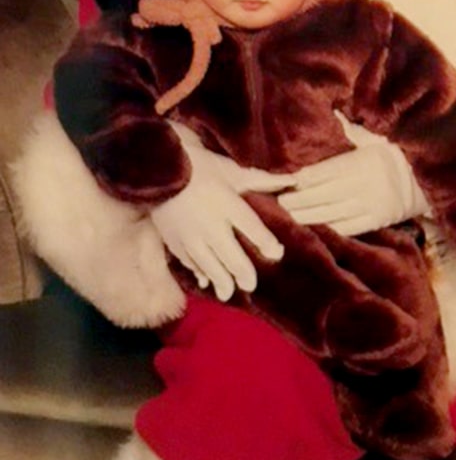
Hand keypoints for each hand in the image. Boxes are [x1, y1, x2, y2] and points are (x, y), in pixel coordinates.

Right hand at [151, 142, 294, 300]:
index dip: (266, 243)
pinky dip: (199, 273)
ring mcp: (192, 237)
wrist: (157, 170)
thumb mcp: (231, 171)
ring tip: (229, 293)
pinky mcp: (175, 241)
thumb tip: (293, 180)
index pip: (252, 229)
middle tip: (251, 284)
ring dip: (222, 281)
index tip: (277, 253)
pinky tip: (205, 281)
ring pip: (211, 266)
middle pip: (232, 257)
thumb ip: (262, 180)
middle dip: (244, 273)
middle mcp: (212, 225)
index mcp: (228, 205)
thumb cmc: (199, 166)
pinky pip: (190, 263)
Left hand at [278, 139, 429, 235]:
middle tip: (280, 200)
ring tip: (290, 214)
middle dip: (299, 199)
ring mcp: (371, 205)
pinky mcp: (376, 222)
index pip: (326, 171)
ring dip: (308, 216)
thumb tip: (333, 111)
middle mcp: (366, 184)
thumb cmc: (396, 154)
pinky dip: (328, 228)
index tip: (288, 180)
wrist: (427, 179)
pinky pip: (346, 227)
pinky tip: (314, 226)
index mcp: (364, 160)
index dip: (304, 178)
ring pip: (331, 214)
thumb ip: (352, 129)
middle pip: (323, 195)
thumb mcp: (376, 138)